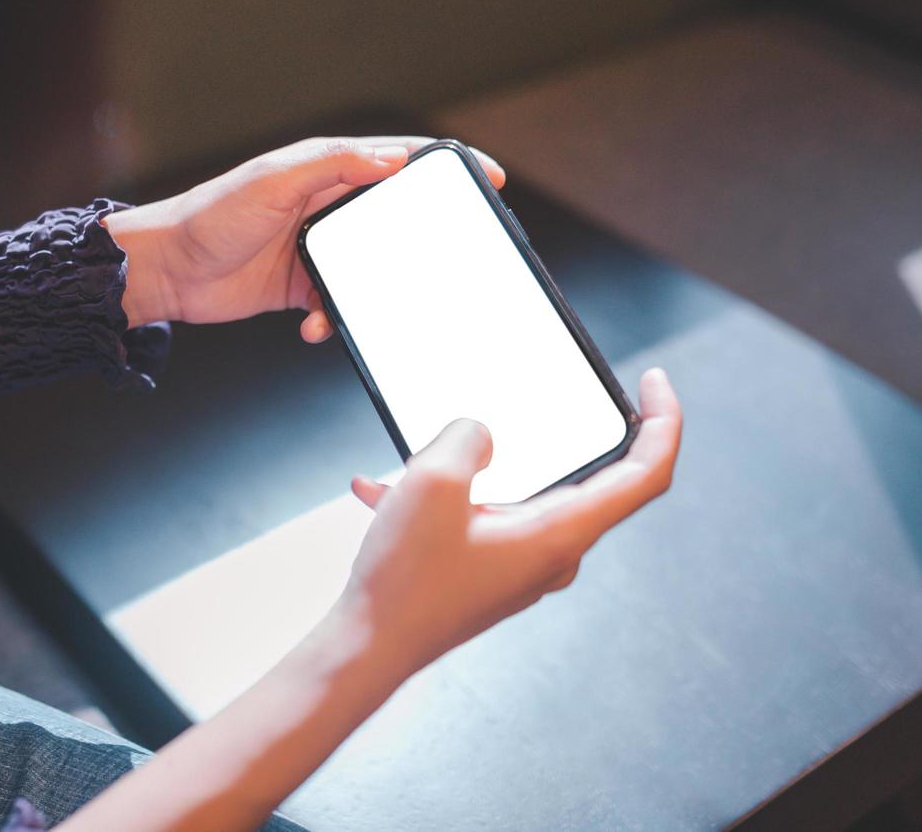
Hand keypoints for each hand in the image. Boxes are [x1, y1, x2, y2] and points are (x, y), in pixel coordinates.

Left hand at [102, 136, 504, 341]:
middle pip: (393, 218)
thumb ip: (333, 165)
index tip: (486, 177)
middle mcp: (325, 206)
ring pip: (369, 270)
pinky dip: (330, 319)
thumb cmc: (209, 217)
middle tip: (451, 259)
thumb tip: (393, 159)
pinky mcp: (298, 287)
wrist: (165, 271)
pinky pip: (335, 305)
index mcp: (325, 168)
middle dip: (423, 240)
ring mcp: (314, 249)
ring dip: (372, 291)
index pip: (398, 160)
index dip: (443, 166)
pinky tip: (311, 325)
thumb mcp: (274, 181)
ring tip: (369, 303)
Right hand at [338, 367, 682, 679]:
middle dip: (553, 433)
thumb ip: (467, 437)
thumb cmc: (405, 583)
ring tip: (414, 458)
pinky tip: (387, 491)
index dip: (663, 421)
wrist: (368, 647)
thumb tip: (481, 433)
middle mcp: (552, 554)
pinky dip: (444, 498)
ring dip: (470, 468)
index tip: (654, 383)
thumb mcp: (432, 483)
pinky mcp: (491, 572)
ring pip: (520, 494)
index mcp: (560, 534)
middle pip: (585, 479)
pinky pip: (481, 518)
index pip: (645, 473)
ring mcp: (522, 566)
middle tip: (533, 398)